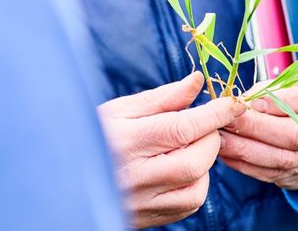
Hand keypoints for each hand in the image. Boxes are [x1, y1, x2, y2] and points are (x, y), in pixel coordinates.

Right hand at [97, 72, 244, 227]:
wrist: (63, 177)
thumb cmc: (92, 134)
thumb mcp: (120, 109)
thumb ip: (163, 98)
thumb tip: (197, 82)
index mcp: (125, 141)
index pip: (183, 127)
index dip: (216, 113)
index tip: (234, 103)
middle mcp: (134, 176)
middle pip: (195, 159)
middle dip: (211, 137)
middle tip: (203, 125)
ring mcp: (141, 202)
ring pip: (197, 185)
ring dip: (205, 162)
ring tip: (187, 147)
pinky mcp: (147, 219)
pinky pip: (188, 203)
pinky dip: (196, 182)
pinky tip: (181, 168)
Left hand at [219, 72, 297, 189]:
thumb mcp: (293, 82)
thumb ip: (270, 88)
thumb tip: (242, 101)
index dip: (281, 101)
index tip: (252, 101)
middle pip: (294, 134)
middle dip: (256, 128)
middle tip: (227, 120)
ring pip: (282, 159)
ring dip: (246, 150)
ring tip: (221, 139)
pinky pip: (271, 173)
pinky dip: (246, 165)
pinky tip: (227, 154)